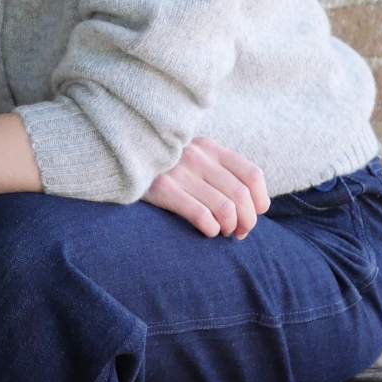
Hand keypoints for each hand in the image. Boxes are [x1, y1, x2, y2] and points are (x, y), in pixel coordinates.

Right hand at [143, 137, 269, 239]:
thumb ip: (219, 170)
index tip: (255, 215)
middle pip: (241, 196)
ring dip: (230, 227)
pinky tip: (207, 230)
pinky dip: (211, 228)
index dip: (260, 201)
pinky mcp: (163, 189)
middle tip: (239, 233)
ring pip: (225, 208)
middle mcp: (198, 157)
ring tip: (222, 232)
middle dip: (248, 221)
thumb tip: (252, 204)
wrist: (121, 155)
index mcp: (210, 148)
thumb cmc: (165, 165)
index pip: (252, 175)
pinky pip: (201, 215)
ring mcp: (180, 172)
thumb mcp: (194, 155)